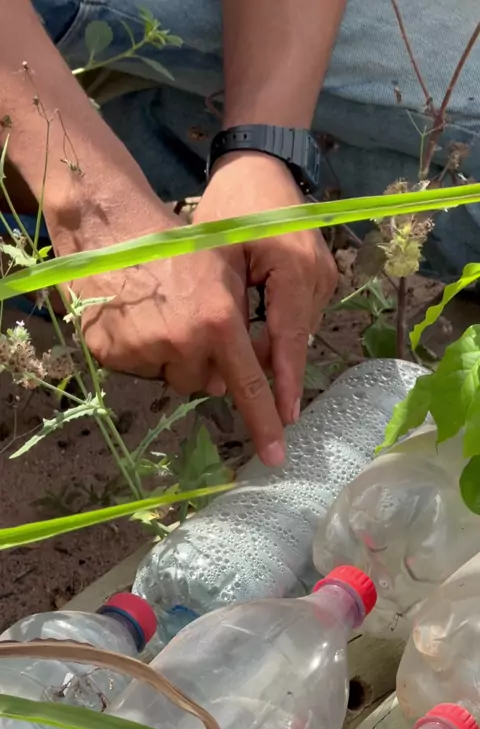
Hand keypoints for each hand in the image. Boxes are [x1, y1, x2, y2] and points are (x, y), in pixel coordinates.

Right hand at [47, 182, 285, 466]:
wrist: (107, 228)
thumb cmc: (173, 243)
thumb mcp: (222, 271)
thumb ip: (241, 320)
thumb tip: (242, 370)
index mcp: (219, 321)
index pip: (248, 385)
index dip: (263, 423)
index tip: (274, 457)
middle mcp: (183, 343)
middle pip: (205, 382)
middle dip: (204, 361)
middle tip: (190, 321)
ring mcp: (144, 351)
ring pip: (170, 377)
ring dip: (170, 358)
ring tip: (158, 313)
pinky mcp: (110, 355)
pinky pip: (138, 369)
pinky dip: (139, 352)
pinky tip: (133, 318)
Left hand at [193, 152, 337, 424]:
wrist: (261, 164)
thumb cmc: (231, 206)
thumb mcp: (217, 257)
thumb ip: (225, 309)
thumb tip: (223, 363)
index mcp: (294, 270)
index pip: (288, 339)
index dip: (283, 383)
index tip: (283, 422)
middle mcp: (319, 277)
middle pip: (293, 340)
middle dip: (267, 367)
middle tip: (232, 386)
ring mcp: (325, 276)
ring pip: (295, 331)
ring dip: (268, 347)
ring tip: (234, 350)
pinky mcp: (321, 276)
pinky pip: (297, 315)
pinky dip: (275, 328)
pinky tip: (252, 325)